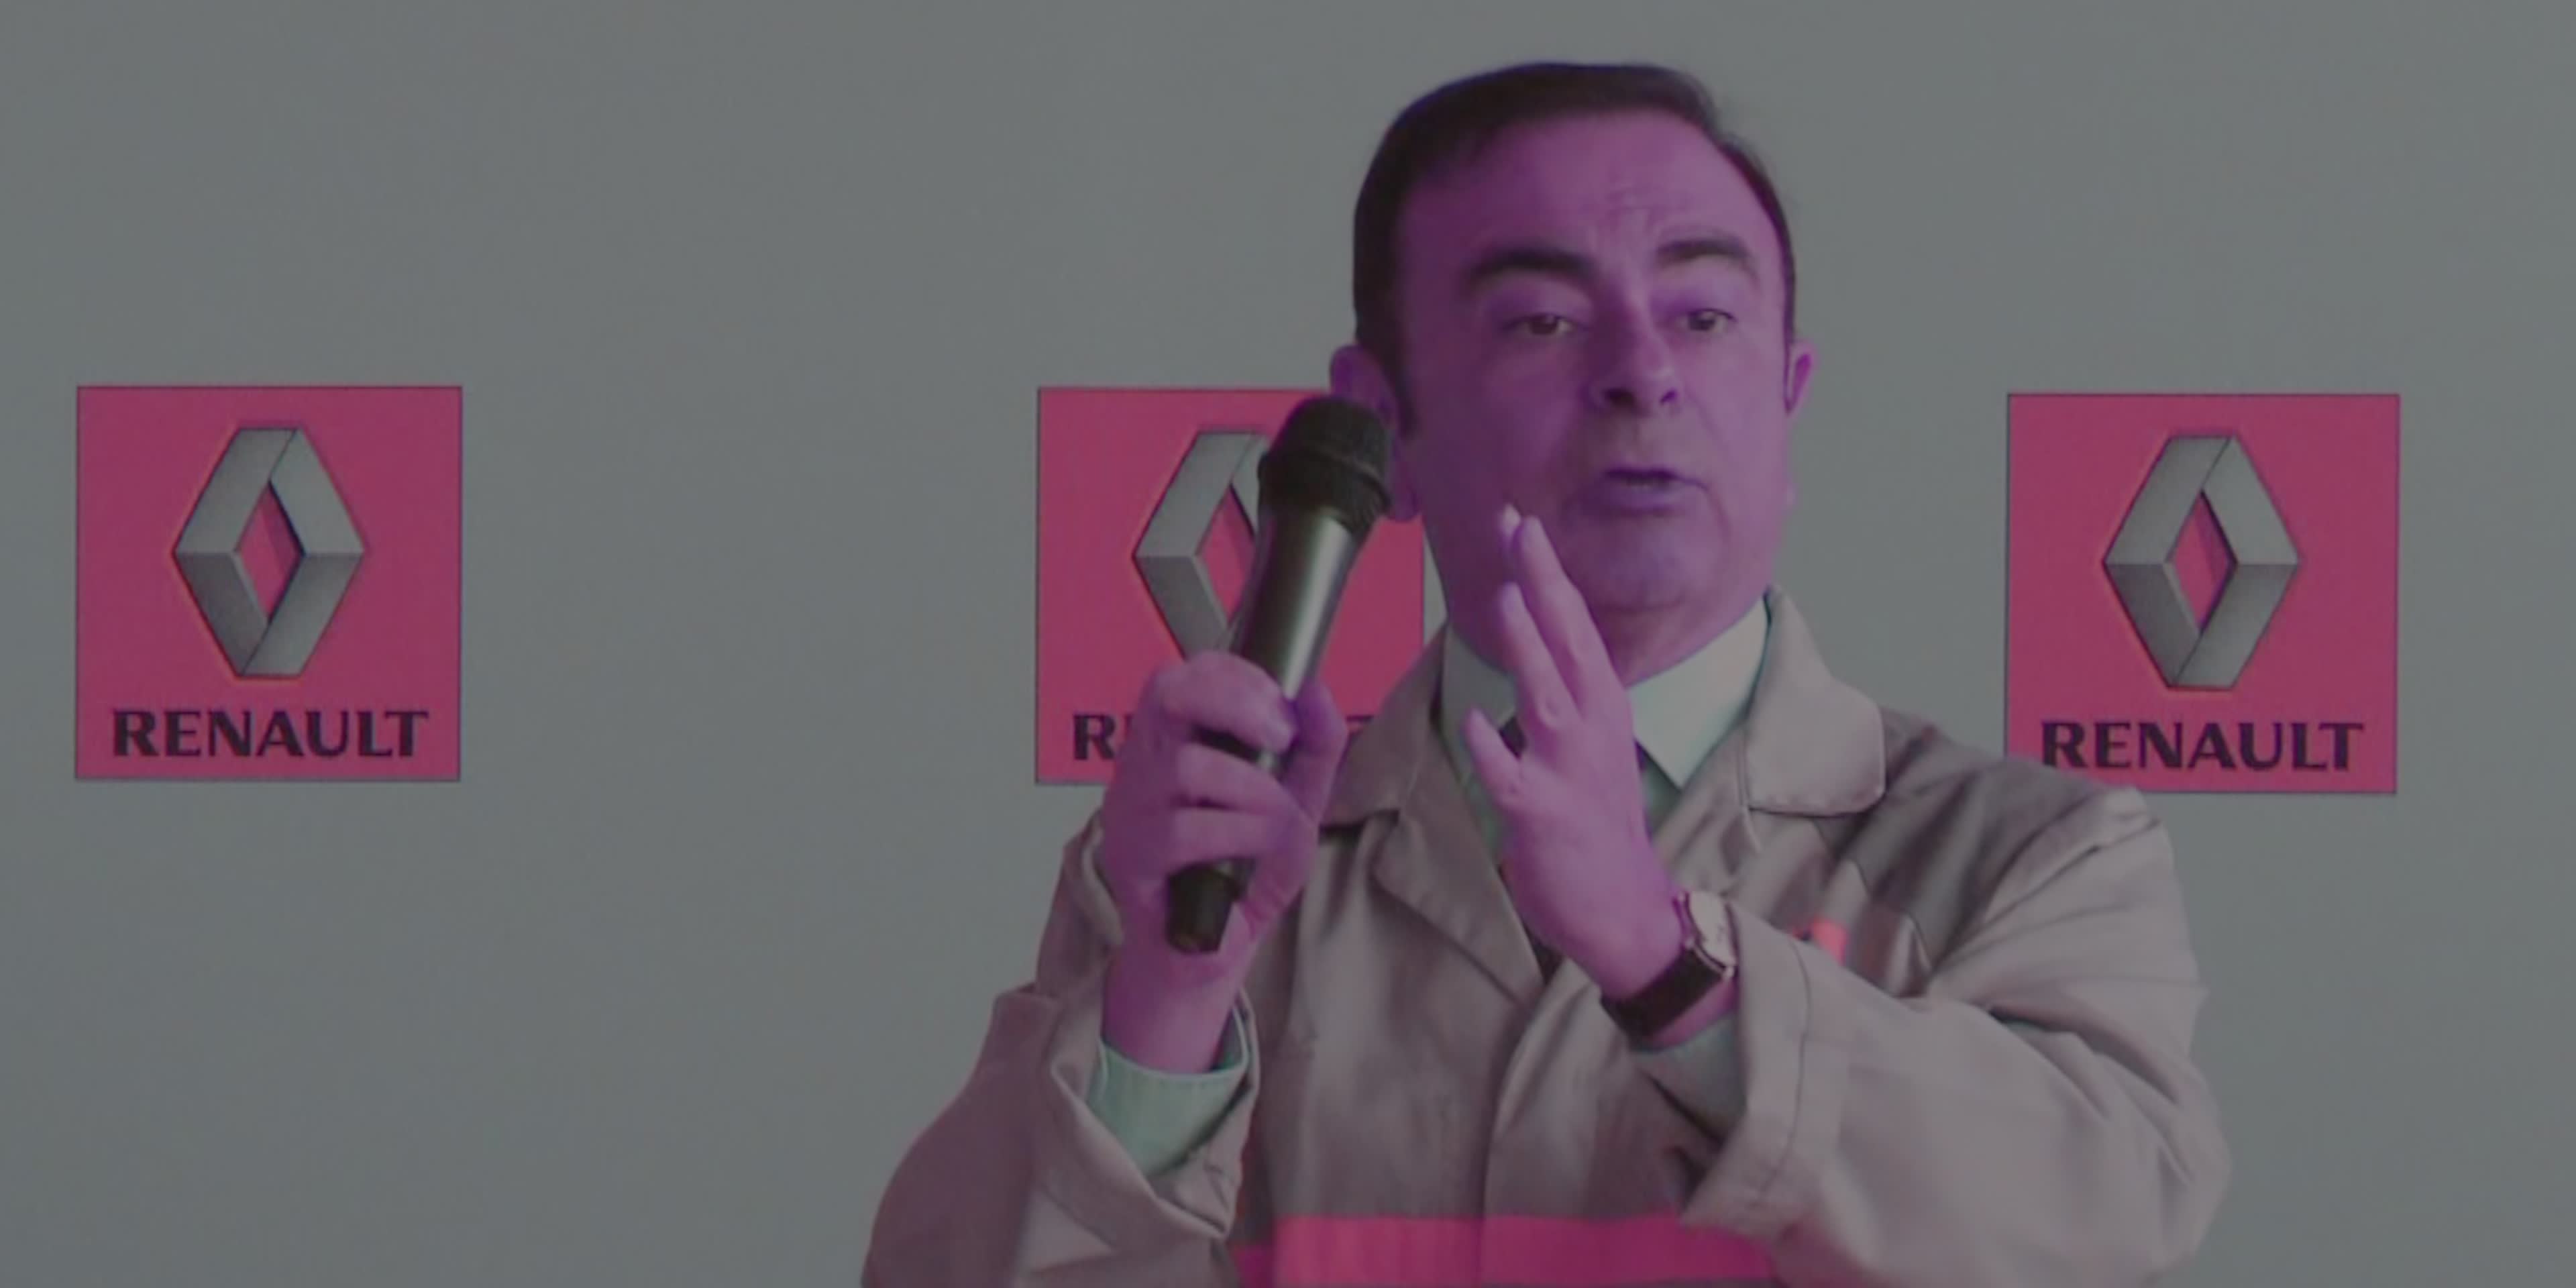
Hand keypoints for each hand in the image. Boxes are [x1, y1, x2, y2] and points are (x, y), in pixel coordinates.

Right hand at [1094, 653, 1346, 1071]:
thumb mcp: (1293, 802)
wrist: (1203, 954)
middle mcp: (1142, 764)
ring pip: (1187, 768)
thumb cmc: (1240, 871)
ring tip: (1279, 821)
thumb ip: (1313, 749)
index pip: (1184, 675)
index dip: (1235, 676)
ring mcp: (1129, 809)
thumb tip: (1317, 691)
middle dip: (1235, 703)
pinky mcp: (1131, 859)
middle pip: (1167, 693)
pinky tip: (1257, 853)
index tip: (1282, 704)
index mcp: (1173, 741)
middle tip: (1280, 739)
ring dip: (1254, 790)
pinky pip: (1185, 831)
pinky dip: (1240, 836)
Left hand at [1462, 507, 1685, 998]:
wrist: (1624, 909)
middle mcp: (1593, 728)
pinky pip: (1513, 780)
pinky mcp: (1543, 816)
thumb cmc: (1597, 824)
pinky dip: (1494, 754)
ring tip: (1504, 598)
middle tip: (1520, 526)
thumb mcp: (1591, 745)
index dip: (1548, 574)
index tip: (1524, 522)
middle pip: (1569, 642)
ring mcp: (1570, 771)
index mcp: (1600, 706)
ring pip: (1547, 699)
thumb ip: (1563, 695)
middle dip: (1543, 583)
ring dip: (1528, 648)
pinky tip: (1474, 728)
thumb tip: (1531, 640)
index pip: (1574, 626)